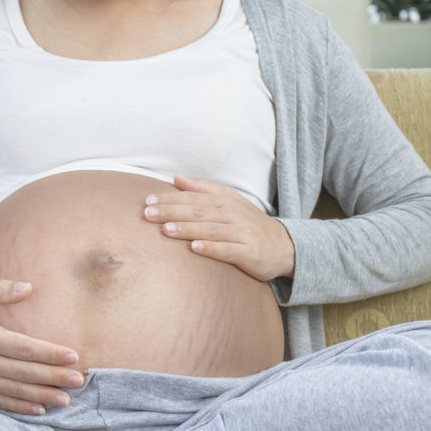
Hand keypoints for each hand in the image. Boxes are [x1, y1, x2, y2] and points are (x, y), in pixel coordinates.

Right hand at [0, 280, 84, 415]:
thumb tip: (28, 287)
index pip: (23, 348)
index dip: (49, 353)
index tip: (73, 356)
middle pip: (23, 372)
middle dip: (53, 377)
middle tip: (79, 380)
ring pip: (14, 390)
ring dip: (41, 396)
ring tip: (66, 399)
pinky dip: (19, 406)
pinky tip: (39, 409)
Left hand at [143, 175, 295, 281]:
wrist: (283, 246)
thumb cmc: (248, 223)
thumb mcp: (229, 200)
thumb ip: (203, 188)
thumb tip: (176, 178)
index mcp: (225, 200)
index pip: (193, 197)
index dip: (170, 198)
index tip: (148, 200)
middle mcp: (233, 214)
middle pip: (198, 211)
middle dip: (172, 212)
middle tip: (148, 214)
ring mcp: (241, 233)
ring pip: (210, 229)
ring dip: (187, 229)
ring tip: (165, 230)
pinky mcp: (249, 252)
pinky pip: (228, 250)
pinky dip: (211, 248)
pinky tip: (195, 248)